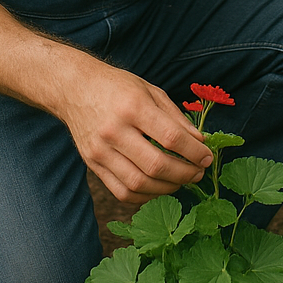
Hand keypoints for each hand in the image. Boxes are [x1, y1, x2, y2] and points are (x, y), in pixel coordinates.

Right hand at [54, 58, 213, 203]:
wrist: (75, 88)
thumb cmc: (118, 86)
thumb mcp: (150, 90)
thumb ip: (176, 117)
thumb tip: (200, 142)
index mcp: (133, 106)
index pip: (171, 137)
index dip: (194, 152)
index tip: (207, 157)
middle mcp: (115, 130)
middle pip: (156, 165)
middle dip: (184, 174)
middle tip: (198, 172)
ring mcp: (101, 150)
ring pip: (139, 184)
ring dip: (167, 188)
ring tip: (181, 181)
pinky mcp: (92, 164)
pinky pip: (122, 192)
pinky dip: (145, 195)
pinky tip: (158, 187)